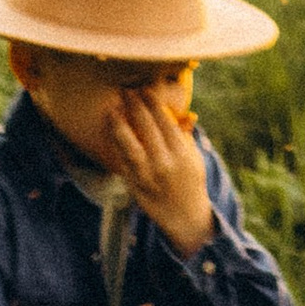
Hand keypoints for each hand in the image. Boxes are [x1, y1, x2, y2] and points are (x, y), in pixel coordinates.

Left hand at [95, 77, 214, 257]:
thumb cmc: (191, 183)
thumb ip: (186, 137)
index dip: (153, 103)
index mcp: (182, 154)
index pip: (165, 121)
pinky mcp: (134, 184)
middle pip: (146, 128)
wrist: (184, 216)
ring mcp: (147, 175)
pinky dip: (115, 144)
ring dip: (119, 124)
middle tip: (125, 90)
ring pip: (129, 143)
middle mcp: (164, 163)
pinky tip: (110, 131)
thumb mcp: (194, 159)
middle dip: (135, 106)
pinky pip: (122, 159)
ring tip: (112, 108)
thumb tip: (187, 115)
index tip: (145, 89)